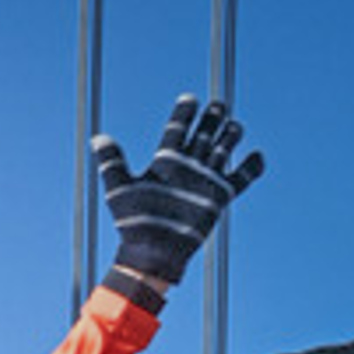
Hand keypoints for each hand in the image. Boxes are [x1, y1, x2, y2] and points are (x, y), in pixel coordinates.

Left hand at [93, 95, 262, 287]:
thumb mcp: (119, 190)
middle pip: (205, 131)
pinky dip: (252, 167)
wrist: (152, 255)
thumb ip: (112, 162)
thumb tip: (97, 138)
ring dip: (231, 134)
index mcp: (165, 161)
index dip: (185, 111)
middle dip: (213, 117)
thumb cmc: (133, 225)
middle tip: (217, 107)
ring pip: (224, 148)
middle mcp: (187, 167)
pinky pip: (241, 179)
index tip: (190, 98)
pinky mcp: (219, 197)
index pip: (178, 127)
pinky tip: (256, 156)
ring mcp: (204, 181)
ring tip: (232, 128)